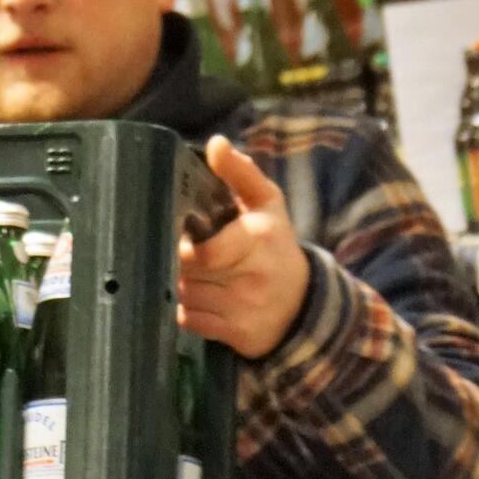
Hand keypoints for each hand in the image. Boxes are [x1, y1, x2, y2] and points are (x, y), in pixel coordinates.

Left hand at [177, 136, 310, 359]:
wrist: (302, 302)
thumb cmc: (275, 244)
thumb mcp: (267, 204)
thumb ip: (240, 172)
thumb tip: (215, 144)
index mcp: (259, 237)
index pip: (205, 250)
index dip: (183, 245)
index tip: (179, 235)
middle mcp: (253, 276)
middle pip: (189, 271)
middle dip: (177, 263)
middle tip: (176, 254)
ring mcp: (244, 308)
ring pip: (186, 296)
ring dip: (178, 285)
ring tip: (186, 275)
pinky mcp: (236, 333)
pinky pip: (190, 321)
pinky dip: (185, 310)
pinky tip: (195, 298)